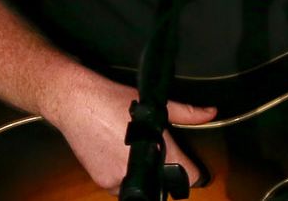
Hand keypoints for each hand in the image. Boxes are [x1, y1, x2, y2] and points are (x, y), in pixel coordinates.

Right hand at [46, 71, 216, 194]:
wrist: (77, 103)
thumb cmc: (113, 101)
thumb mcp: (154, 104)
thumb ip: (186, 113)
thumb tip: (211, 113)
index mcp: (157, 149)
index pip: (188, 176)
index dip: (193, 173)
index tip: (190, 168)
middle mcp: (138, 169)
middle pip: (162, 182)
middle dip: (162, 170)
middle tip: (155, 152)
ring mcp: (118, 179)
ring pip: (140, 186)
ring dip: (141, 174)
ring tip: (133, 152)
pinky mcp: (101, 182)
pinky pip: (118, 186)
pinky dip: (121, 175)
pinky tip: (116, 155)